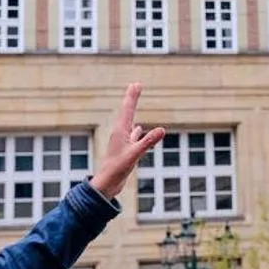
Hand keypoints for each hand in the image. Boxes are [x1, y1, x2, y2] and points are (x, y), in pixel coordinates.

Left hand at [90, 82, 166, 200]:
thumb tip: (162, 129)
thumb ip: (148, 142)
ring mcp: (122, 142)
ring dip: (132, 111)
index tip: (136, 84)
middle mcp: (120, 134)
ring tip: (134, 103)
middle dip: (132, 98)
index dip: (132, 96)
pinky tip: (138, 129)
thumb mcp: (134, 155)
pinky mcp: (125, 150)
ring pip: (129, 122)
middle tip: (136, 86)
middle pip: (127, 112)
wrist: (106, 185)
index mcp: (120, 131)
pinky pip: (133, 135)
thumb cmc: (116, 169)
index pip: (127, 109)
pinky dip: (137, 129)